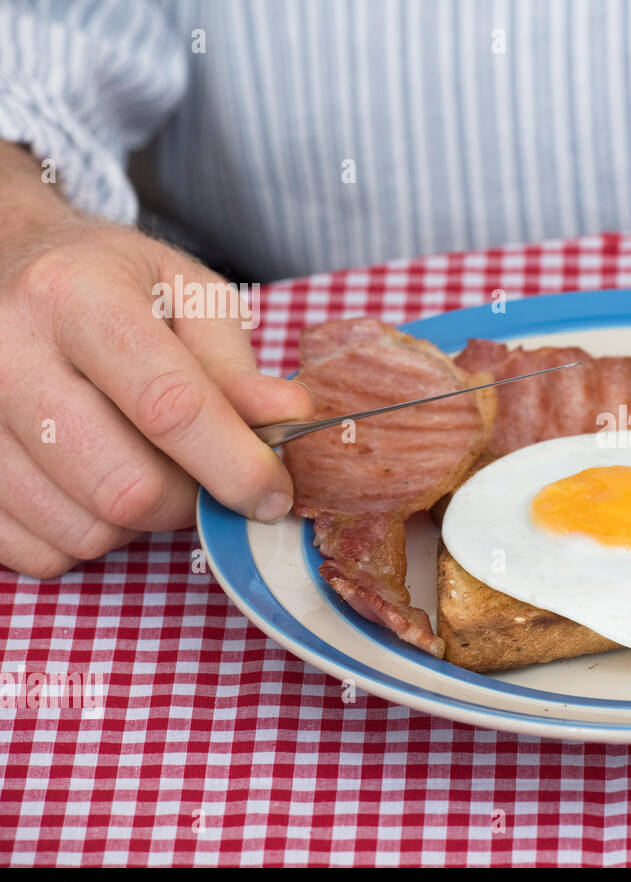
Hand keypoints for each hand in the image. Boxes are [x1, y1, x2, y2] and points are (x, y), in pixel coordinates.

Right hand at [0, 142, 311, 577]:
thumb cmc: (113, 284)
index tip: (274, 494)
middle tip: (209, 480)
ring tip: (149, 472)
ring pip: (80, 530)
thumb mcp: (188, 296)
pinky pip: (35, 553)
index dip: (236, 465)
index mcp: (76, 297)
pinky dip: (85, 539)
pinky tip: (95, 488)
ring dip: (138, 525)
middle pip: (123, 486)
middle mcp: (4, 353)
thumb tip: (288, 420)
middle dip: (188, 503)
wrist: (7, 266)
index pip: (168, 406)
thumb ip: (236, 366)